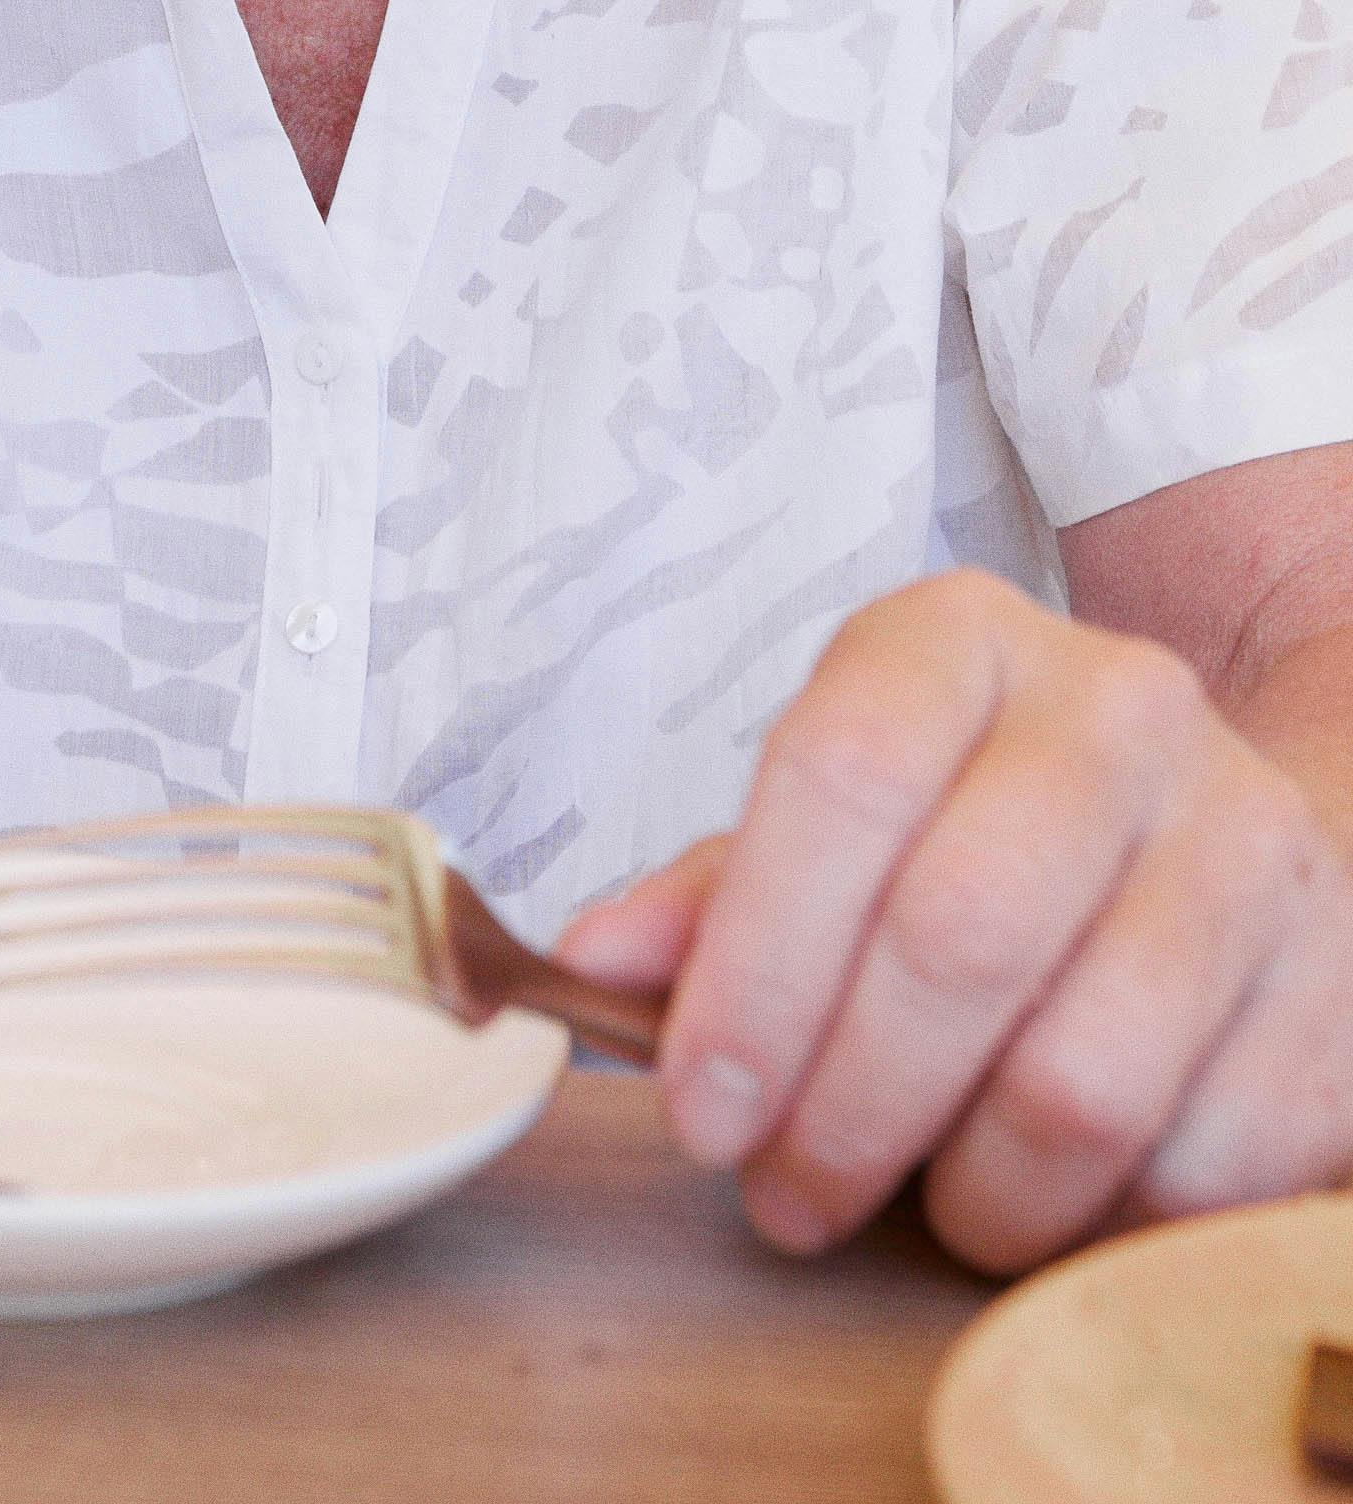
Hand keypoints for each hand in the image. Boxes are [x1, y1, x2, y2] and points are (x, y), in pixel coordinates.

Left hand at [557, 571, 1352, 1273]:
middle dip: (843, 1108)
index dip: (752, 969)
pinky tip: (1058, 1193)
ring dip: (971, 1192)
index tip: (699, 1108)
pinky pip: (1191, 1165)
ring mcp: (1243, 836)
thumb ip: (718, 894)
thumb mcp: (846, 821)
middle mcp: (1117, 707)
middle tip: (788, 1193)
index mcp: (960, 642)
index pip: (837, 777)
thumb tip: (589, 964)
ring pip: (1078, 1079)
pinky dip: (1102, 1225)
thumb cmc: (986, 833)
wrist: (1219, 837)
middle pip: (956, 936)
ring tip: (927, 1199)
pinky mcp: (1331, 981)